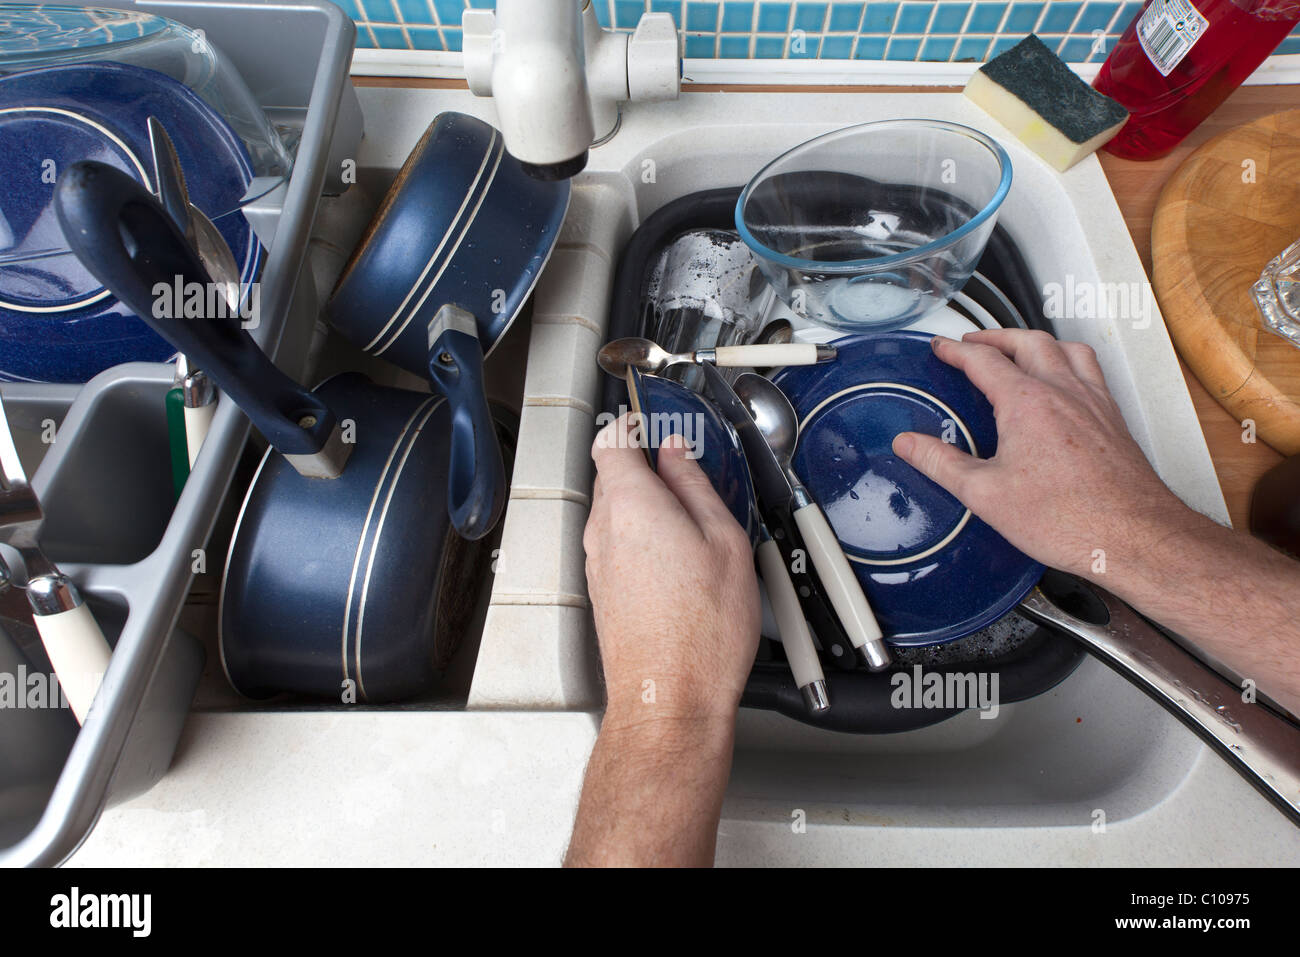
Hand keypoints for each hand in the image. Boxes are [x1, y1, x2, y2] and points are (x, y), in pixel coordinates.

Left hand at [583, 414, 759, 732]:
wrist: (670, 699)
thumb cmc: (701, 632)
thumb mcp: (723, 541)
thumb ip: (696, 487)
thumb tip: (679, 455)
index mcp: (629, 504)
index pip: (610, 441)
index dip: (631, 424)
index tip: (652, 421)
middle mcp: (602, 530)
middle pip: (611, 474)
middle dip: (645, 465)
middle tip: (685, 470)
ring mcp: (598, 563)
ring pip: (615, 512)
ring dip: (646, 504)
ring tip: (692, 521)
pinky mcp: (603, 592)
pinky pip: (617, 545)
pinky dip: (642, 537)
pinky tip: (679, 560)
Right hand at [891, 330, 1194, 579]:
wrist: (1132, 536)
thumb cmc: (1068, 518)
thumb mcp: (985, 495)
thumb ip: (941, 463)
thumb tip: (909, 444)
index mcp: (1027, 402)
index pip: (984, 360)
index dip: (956, 350)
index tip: (941, 347)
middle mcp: (1064, 391)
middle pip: (1027, 342)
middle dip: (995, 337)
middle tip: (974, 343)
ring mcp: (1093, 402)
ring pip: (1065, 348)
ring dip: (1036, 341)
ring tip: (1019, 349)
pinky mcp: (1113, 419)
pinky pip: (1091, 370)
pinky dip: (1069, 361)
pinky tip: (1066, 381)